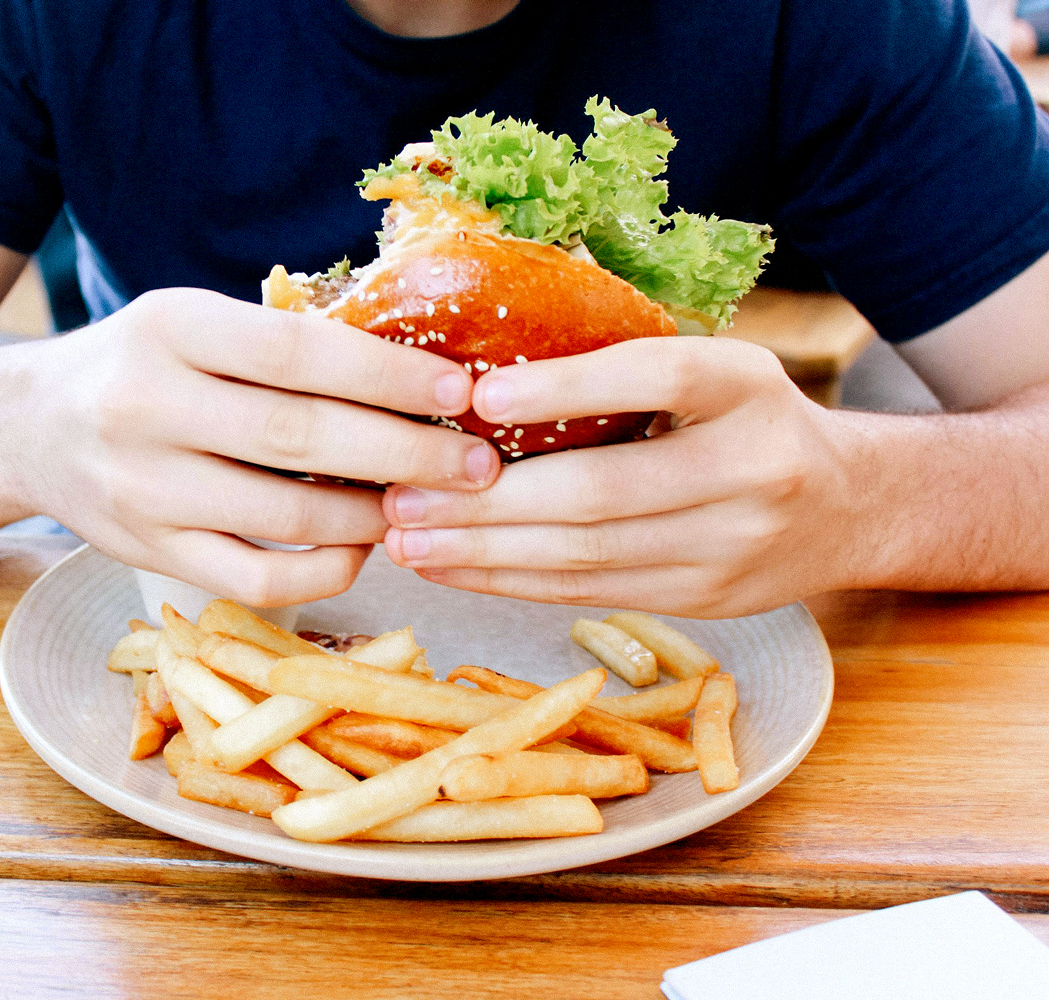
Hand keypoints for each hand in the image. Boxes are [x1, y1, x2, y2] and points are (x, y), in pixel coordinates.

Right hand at [29, 288, 499, 605]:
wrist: (28, 425)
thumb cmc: (140, 364)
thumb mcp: (192, 323)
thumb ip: (279, 344)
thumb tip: (416, 372)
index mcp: (169, 327)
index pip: (296, 351)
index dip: (385, 375)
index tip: (457, 392)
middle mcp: (146, 405)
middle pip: (299, 436)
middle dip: (404, 452)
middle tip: (476, 464)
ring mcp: (142, 486)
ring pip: (283, 515)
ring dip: (372, 515)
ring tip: (425, 503)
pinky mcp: (146, 550)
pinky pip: (253, 578)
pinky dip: (322, 571)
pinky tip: (361, 548)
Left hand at [380, 335, 858, 617]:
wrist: (850, 507)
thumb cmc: (746, 419)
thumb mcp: (716, 370)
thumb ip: (627, 368)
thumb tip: (479, 375)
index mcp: (747, 385)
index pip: (656, 376)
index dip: (566, 385)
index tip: (480, 394)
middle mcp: (751, 468)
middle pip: (599, 492)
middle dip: (485, 501)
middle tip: (402, 495)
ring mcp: (731, 546)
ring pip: (584, 557)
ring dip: (482, 552)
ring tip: (408, 539)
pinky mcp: (704, 600)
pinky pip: (589, 593)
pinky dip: (512, 582)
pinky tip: (455, 568)